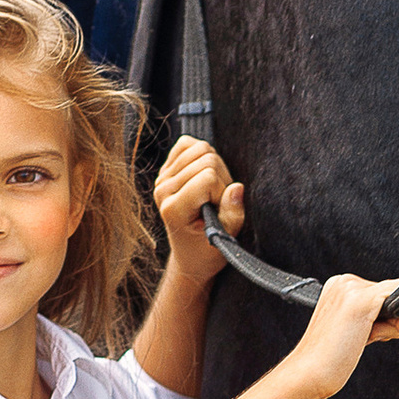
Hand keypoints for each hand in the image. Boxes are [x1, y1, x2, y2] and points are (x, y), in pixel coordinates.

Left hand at [153, 136, 243, 291]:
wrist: (190, 254)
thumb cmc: (207, 251)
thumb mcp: (225, 240)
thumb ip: (232, 214)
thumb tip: (236, 188)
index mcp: (173, 209)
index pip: (207, 176)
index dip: (222, 190)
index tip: (218, 210)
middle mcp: (163, 191)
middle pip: (206, 158)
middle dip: (221, 178)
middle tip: (217, 201)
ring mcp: (162, 178)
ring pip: (200, 147)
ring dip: (215, 167)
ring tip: (212, 191)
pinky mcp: (166, 169)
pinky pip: (188, 143)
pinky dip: (201, 154)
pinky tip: (203, 176)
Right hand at [284, 271, 398, 398]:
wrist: (307, 374)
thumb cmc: (329, 358)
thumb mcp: (355, 328)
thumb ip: (377, 315)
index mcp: (340, 286)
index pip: (382, 293)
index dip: (383, 318)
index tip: (361, 336)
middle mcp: (345, 282)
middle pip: (394, 294)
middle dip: (388, 322)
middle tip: (358, 339)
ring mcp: (352, 289)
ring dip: (389, 327)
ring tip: (357, 339)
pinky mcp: (361, 301)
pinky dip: (397, 325)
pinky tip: (368, 337)